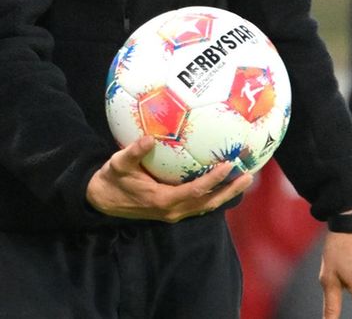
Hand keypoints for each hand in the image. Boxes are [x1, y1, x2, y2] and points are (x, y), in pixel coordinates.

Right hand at [85, 135, 252, 221]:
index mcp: (163, 200)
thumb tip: (147, 138)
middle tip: (248, 175)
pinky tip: (224, 181)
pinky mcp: (173, 210)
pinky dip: (213, 194)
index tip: (228, 165)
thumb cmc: (112, 180)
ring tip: (243, 179)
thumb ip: (133, 153)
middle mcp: (173, 210)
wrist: (102, 200)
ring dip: (225, 194)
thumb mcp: (118, 164)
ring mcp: (174, 213)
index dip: (213, 180)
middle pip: (208, 203)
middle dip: (229, 190)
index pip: (195, 192)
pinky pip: (199, 204)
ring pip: (206, 206)